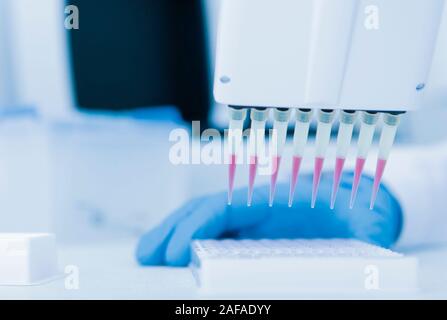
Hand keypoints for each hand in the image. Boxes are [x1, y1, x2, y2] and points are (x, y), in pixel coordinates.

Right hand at [136, 172, 402, 266]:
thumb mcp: (366, 226)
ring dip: (174, 234)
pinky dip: (191, 241)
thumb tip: (362, 247)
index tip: (179, 251)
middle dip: (173, 228)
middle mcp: (258, 206)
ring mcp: (252, 218)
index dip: (199, 226)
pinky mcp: (251, 230)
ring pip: (204, 221)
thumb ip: (365, 235)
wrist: (357, 205)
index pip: (229, 207)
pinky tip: (177, 256)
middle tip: (145, 254)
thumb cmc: (357, 212)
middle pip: (205, 210)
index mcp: (280, 199)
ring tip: (148, 254)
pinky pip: (214, 233)